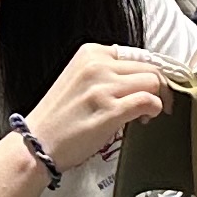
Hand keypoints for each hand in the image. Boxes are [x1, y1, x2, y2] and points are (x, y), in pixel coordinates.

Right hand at [28, 41, 172, 167]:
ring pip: (153, 82)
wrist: (37, 143)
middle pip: (148, 67)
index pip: (136, 55)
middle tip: (155, 103)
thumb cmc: (58, 118)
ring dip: (158, 98)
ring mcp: (104, 87)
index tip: (149, 88)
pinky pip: (148, 101)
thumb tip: (138, 78)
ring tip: (147, 114)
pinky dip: (154, 109)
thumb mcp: (78, 79)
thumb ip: (105, 72)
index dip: (147, 73)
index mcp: (90, 53)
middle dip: (159, 87)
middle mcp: (97, 65)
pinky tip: (145, 119)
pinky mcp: (110, 110)